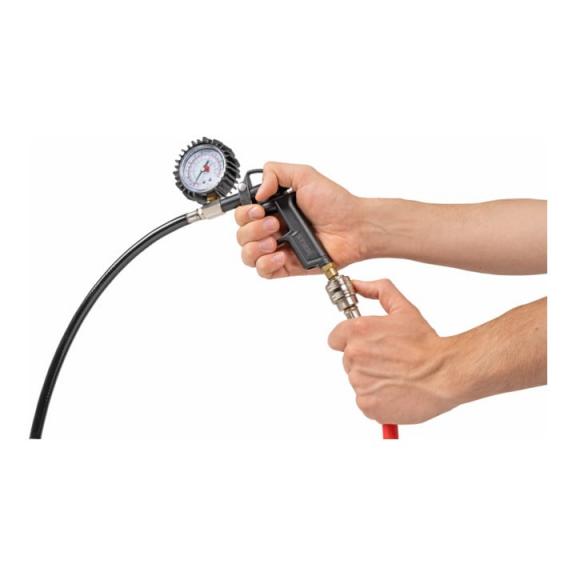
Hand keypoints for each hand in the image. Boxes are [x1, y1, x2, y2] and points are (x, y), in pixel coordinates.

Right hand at [234, 162, 363, 277]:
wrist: (355, 228)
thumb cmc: (336, 204)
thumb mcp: (305, 175)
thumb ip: (275, 172)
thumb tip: (258, 191)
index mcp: (274, 207)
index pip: (243, 213)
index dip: (245, 213)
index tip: (258, 209)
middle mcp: (273, 228)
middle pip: (241, 235)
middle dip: (252, 229)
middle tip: (275, 223)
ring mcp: (279, 248)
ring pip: (247, 255)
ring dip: (255, 247)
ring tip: (275, 241)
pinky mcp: (286, 266)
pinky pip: (263, 271)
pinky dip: (266, 263)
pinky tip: (282, 254)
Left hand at [328, 278, 456, 424]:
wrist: (445, 374)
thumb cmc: (425, 343)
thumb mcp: (403, 309)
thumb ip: (378, 290)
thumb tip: (356, 283)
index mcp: (357, 331)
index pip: (335, 338)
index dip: (352, 340)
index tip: (367, 344)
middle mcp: (354, 356)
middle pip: (348, 360)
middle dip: (364, 360)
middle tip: (389, 360)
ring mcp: (359, 382)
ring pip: (357, 381)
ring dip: (372, 380)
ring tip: (396, 375)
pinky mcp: (367, 404)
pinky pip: (364, 401)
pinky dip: (377, 399)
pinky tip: (395, 391)